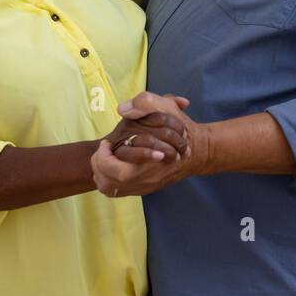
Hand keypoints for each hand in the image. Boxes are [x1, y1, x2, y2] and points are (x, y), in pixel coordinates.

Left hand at [93, 92, 209, 196]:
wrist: (197, 151)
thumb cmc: (180, 129)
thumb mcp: (165, 108)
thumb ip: (142, 104)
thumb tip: (122, 109)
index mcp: (144, 164)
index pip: (111, 169)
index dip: (102, 156)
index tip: (107, 143)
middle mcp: (142, 181)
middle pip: (106, 184)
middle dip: (98, 166)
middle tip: (103, 151)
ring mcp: (144, 187)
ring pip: (110, 190)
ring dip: (101, 175)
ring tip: (104, 159)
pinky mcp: (145, 189)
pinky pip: (118, 191)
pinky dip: (109, 180)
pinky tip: (112, 167)